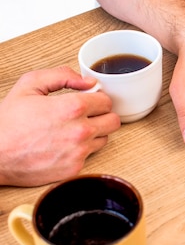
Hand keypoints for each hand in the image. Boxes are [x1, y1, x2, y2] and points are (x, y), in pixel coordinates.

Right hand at [0, 66, 119, 186]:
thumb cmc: (7, 122)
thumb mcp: (29, 85)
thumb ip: (62, 76)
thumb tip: (88, 81)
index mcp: (73, 107)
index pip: (107, 101)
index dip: (96, 99)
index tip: (88, 101)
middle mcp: (80, 130)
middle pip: (113, 120)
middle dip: (101, 115)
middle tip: (86, 115)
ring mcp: (79, 151)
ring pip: (105, 138)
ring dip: (95, 133)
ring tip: (73, 130)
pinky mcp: (75, 168)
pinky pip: (91, 155)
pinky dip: (82, 149)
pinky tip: (65, 144)